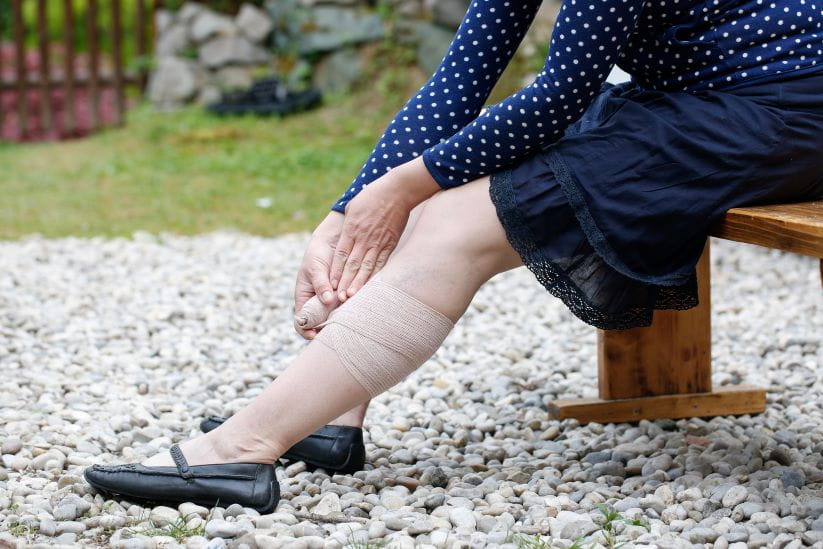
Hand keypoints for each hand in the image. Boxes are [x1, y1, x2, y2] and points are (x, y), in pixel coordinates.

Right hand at [293, 211, 343, 339]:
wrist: (332, 242)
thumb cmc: (318, 254)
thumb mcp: (315, 267)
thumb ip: (320, 283)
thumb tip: (326, 300)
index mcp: (304, 299)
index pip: (301, 322)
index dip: (306, 331)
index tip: (314, 335)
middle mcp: (317, 303)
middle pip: (320, 324)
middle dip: (327, 330)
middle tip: (337, 331)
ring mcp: (331, 302)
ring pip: (335, 319)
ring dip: (342, 321)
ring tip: (351, 321)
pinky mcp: (345, 296)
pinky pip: (349, 307)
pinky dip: (353, 310)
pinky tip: (360, 310)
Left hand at [330, 156, 440, 300]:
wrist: (397, 190)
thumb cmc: (372, 196)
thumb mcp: (352, 207)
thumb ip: (347, 226)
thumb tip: (342, 237)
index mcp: (351, 229)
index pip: (341, 255)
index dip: (335, 271)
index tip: (330, 284)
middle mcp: (363, 238)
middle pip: (352, 264)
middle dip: (344, 282)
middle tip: (339, 298)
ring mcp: (378, 242)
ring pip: (366, 266)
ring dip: (359, 283)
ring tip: (352, 296)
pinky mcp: (390, 243)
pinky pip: (382, 262)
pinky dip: (376, 275)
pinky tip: (372, 285)